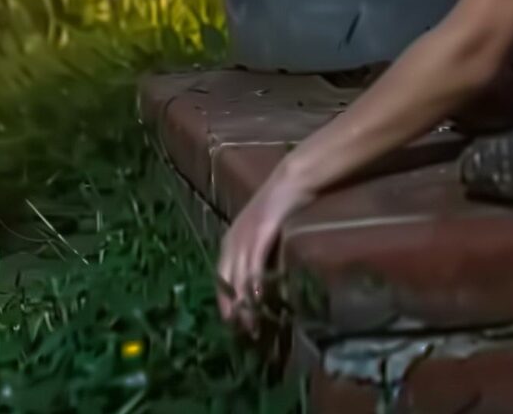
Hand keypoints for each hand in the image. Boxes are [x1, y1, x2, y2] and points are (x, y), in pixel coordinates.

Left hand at [216, 165, 311, 333]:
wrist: (291, 181)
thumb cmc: (280, 209)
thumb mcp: (262, 235)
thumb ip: (258, 255)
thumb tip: (262, 283)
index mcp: (230, 242)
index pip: (220, 277)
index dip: (224, 300)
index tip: (231, 323)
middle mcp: (232, 240)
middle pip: (226, 280)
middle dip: (233, 307)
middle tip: (241, 331)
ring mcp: (245, 235)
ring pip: (238, 275)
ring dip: (244, 302)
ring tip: (250, 323)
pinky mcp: (261, 231)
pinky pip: (254, 260)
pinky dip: (254, 280)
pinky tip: (256, 296)